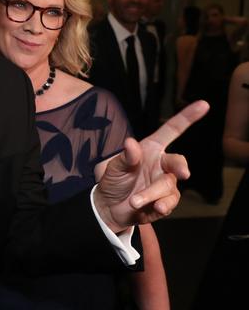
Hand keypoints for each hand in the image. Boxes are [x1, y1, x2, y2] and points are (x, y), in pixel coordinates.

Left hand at [94, 100, 208, 231]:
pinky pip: (169, 202)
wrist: (109, 207)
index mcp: (151, 149)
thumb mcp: (114, 167)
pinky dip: (162, 205)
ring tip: (134, 201)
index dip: (187, 118)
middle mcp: (161, 164)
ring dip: (152, 193)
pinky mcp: (165, 200)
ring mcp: (165, 183)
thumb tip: (131, 143)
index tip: (203, 105)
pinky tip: (154, 208)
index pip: (171, 130)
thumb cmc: (113, 181)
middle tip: (183, 173)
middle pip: (178, 162)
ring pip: (169, 186)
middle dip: (180, 167)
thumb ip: (125, 157)